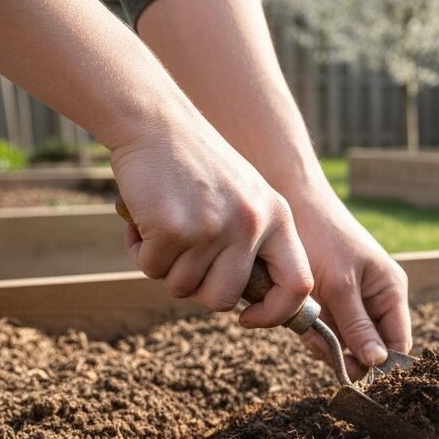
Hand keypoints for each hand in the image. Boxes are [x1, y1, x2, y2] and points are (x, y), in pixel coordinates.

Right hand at [111, 111, 314, 327]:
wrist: (155, 120)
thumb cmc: (197, 165)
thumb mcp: (246, 198)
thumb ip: (256, 243)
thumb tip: (252, 302)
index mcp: (278, 218)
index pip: (298, 285)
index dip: (275, 313)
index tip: (248, 318)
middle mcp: (252, 225)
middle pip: (225, 298)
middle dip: (199, 292)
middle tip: (184, 262)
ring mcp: (214, 227)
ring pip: (183, 287)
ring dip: (165, 267)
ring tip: (163, 228)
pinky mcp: (174, 228)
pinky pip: (151, 269)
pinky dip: (140, 251)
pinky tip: (144, 219)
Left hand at [284, 176, 410, 377]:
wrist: (288, 200)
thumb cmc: (321, 236)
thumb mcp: (340, 285)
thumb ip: (358, 326)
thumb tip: (377, 363)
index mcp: (391, 291)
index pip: (397, 343)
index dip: (380, 364)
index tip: (353, 372)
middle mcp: (376, 298)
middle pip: (370, 347)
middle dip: (346, 353)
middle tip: (320, 345)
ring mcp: (352, 300)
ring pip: (346, 342)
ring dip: (325, 342)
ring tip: (306, 328)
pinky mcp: (329, 300)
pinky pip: (327, 330)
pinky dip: (313, 332)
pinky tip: (300, 322)